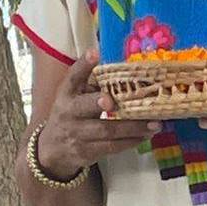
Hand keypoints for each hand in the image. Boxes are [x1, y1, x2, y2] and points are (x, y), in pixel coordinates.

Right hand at [38, 49, 159, 177]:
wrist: (52, 150)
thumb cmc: (73, 114)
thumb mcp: (75, 96)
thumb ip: (91, 80)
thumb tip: (118, 59)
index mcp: (67, 94)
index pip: (72, 77)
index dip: (83, 65)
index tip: (95, 53)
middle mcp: (69, 112)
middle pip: (85, 107)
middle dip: (99, 103)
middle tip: (114, 100)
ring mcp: (76, 134)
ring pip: (105, 131)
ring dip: (132, 128)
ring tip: (154, 124)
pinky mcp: (86, 152)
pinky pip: (111, 147)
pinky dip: (130, 141)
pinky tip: (146, 135)